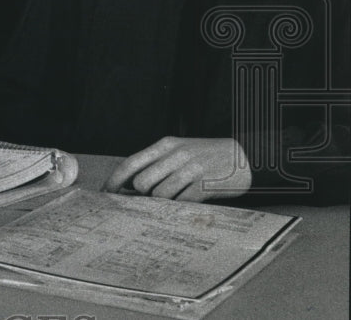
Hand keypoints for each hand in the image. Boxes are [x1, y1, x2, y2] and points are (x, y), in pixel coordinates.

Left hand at [103, 136, 252, 201]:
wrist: (246, 157)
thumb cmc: (209, 156)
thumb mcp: (181, 150)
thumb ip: (158, 163)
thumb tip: (132, 183)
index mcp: (166, 145)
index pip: (131, 162)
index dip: (115, 179)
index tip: (106, 192)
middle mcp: (176, 155)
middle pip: (142, 183)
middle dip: (141, 195)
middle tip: (150, 198)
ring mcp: (191, 170)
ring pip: (160, 195)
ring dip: (161, 203)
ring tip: (173, 199)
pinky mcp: (205, 186)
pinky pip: (181, 203)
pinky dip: (178, 208)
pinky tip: (184, 205)